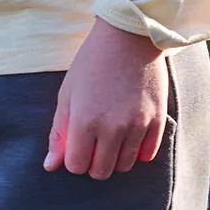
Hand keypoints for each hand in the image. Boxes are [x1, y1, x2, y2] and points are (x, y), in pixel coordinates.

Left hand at [45, 18, 168, 178]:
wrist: (128, 38)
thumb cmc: (91, 63)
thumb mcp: (67, 95)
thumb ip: (58, 133)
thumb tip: (51, 166)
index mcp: (85, 121)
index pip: (76, 166)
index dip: (73, 159)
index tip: (75, 146)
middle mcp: (112, 127)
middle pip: (101, 171)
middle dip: (93, 163)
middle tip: (92, 144)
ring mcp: (138, 125)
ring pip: (125, 165)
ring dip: (114, 158)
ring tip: (110, 137)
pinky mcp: (158, 120)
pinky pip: (148, 155)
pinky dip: (137, 151)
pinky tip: (129, 135)